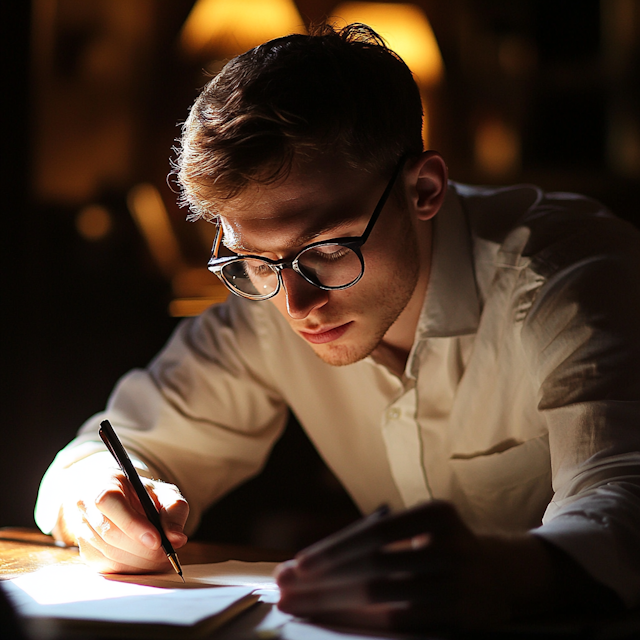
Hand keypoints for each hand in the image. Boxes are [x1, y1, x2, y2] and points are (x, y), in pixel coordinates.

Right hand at [53, 455, 188, 573]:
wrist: (125, 501)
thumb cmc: (145, 496)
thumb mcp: (164, 494)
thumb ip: (174, 511)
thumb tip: (176, 539)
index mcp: (105, 482)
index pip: (109, 502)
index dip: (132, 524)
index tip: (157, 540)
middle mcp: (87, 505)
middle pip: (110, 533)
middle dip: (143, 549)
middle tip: (167, 554)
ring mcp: (83, 530)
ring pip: (109, 553)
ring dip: (140, 561)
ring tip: (162, 558)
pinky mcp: (87, 552)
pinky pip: (108, 567)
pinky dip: (132, 568)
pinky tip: (147, 562)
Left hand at [276, 501, 553, 631]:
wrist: (502, 574)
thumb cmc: (443, 546)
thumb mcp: (420, 529)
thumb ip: (376, 540)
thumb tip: (311, 562)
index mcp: (437, 514)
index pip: (373, 534)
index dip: (331, 550)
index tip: (295, 565)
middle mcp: (451, 546)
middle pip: (372, 566)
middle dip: (321, 579)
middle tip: (284, 588)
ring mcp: (460, 584)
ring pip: (382, 597)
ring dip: (333, 603)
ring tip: (299, 604)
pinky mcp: (462, 617)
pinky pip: (402, 623)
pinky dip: (364, 622)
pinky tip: (336, 620)